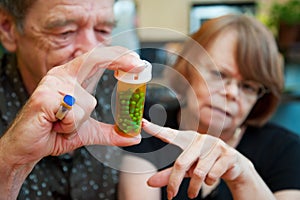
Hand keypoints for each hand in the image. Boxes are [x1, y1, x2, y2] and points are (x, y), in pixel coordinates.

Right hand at [0, 46, 143, 166]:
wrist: (28, 147)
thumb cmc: (56, 133)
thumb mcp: (89, 132)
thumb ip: (111, 132)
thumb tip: (135, 136)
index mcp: (72, 77)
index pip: (97, 58)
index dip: (118, 56)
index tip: (138, 61)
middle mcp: (62, 75)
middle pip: (95, 59)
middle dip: (120, 60)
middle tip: (139, 66)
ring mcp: (52, 84)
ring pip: (87, 103)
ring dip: (79, 123)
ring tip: (62, 125)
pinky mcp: (44, 97)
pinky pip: (73, 114)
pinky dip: (69, 127)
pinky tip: (54, 126)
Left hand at [142, 119, 253, 198]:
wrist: (234, 165)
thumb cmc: (204, 163)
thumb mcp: (186, 168)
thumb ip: (169, 174)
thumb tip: (149, 182)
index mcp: (188, 139)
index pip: (169, 134)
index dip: (156, 129)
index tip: (142, 123)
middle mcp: (201, 139)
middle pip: (181, 162)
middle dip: (175, 182)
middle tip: (171, 195)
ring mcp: (215, 145)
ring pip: (199, 172)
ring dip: (194, 187)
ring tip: (191, 193)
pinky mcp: (228, 155)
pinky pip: (213, 174)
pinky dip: (209, 183)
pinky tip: (211, 180)